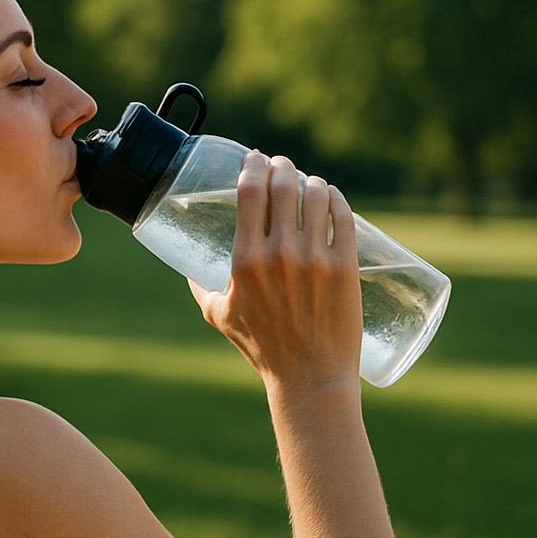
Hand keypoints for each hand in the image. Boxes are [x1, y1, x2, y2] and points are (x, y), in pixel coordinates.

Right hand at [188, 152, 362, 390]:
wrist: (309, 379)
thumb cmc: (263, 349)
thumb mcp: (220, 317)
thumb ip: (202, 289)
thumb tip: (191, 271)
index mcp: (245, 261)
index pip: (249, 193)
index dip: (252, 166)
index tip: (255, 158)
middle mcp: (279, 255)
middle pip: (282, 186)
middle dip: (282, 166)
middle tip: (283, 167)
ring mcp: (315, 260)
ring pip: (315, 196)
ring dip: (310, 181)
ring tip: (308, 184)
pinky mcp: (345, 268)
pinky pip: (343, 217)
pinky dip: (336, 199)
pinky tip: (331, 196)